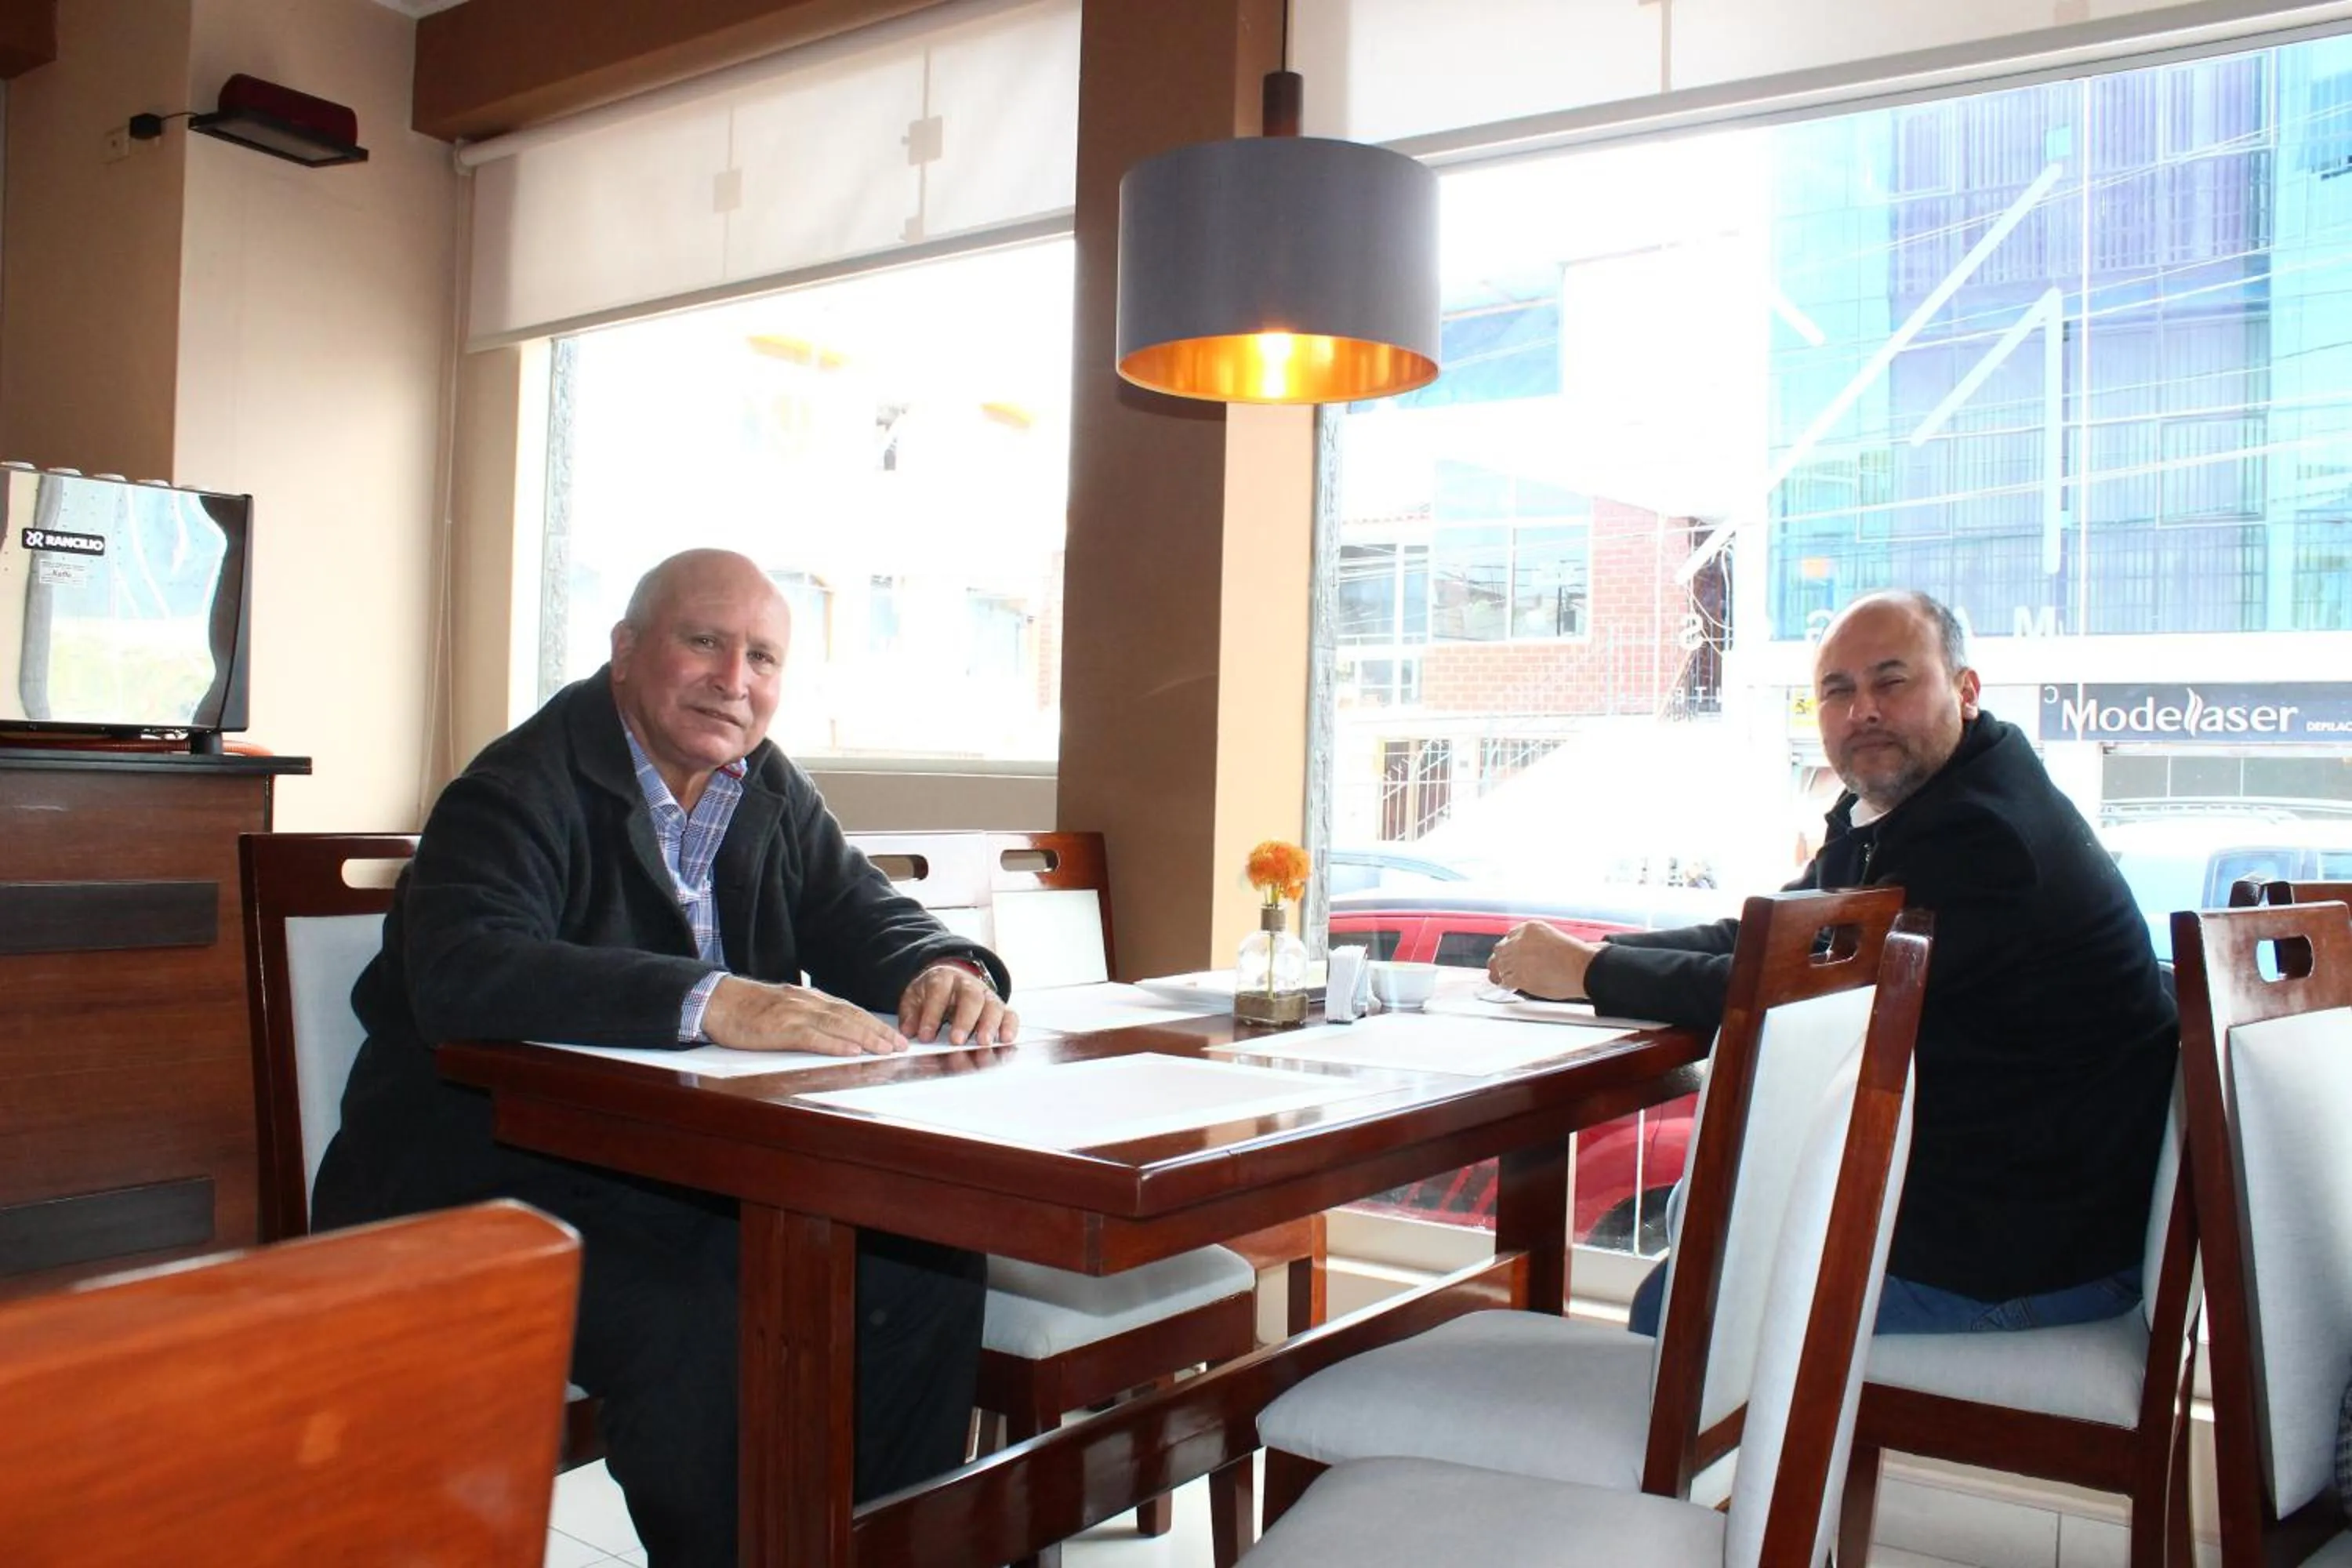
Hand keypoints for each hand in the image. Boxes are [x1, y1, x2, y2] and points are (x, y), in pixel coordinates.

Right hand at [701, 976, 908, 1055]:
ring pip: (838, 1026)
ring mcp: (795, 1014)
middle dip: (878, 1032)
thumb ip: (806, 1016)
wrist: (717, 1001)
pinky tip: (851, 1051)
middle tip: (901, 1047)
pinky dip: (835, 1044)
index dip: (873, 1024)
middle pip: (851, 1017)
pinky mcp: (780, 1028)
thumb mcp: (783, 1007)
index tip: (893, 1037)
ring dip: (865, 1038)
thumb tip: (830, 1031)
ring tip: (886, 1050)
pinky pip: (813, 1037)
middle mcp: (807, 1003)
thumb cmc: (747, 1008)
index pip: (849, 1011)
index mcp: (809, 999)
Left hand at [898, 962, 1018, 1046]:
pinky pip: (1009, 1013)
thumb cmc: (932, 993)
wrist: (951, 980)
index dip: (931, 1014)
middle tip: (957, 1041)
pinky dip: (1009, 1025)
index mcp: (943, 977)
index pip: (938, 992)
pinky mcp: (999, 1006)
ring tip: (983, 1042)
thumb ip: (910, 1014)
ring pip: (992, 1004)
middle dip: (964, 1019)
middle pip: (970, 996)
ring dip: (989, 1024)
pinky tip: (1006, 1039)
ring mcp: (986, 994)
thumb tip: (909, 1032)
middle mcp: (968, 983)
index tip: (925, 1036)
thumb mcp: (914, 997)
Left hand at [1488, 921, 1599, 1000]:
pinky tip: (1510, 986)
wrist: (1582, 968)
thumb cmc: (1576, 956)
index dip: (1511, 947)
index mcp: (1529, 927)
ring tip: (1507, 978)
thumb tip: (1531, 954)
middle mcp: (1520, 940)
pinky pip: (1505, 980)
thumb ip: (1537, 943)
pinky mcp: (1518, 976)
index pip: (1510, 936)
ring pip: (1500, 965)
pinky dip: (1507, 984)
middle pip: (1501, 950)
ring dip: (1504, 972)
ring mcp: (1517, 958)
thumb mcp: (1553, 938)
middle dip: (1504, 959)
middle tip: (1506, 968)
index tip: (1513, 954)